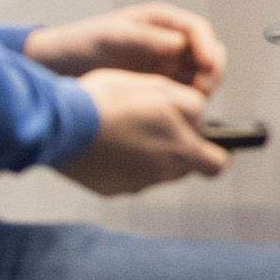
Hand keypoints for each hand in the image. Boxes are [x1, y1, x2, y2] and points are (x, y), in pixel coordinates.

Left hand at [28, 4, 224, 92]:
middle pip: (209, 55)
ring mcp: (168, 66)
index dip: (207, 48)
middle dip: (211, 72)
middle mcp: (171, 43)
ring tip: (188, 105)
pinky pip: (184, 96)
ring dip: (202, 90)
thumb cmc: (82, 43)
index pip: (199, 31)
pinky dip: (187, 104)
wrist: (58, 67)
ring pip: (201, 78)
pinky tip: (177, 115)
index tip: (205, 67)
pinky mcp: (160, 88)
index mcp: (163, 23)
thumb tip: (180, 45)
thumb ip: (146, 39)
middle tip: (201, 90)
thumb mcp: (112, 37)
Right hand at [63, 69, 229, 193]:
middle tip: (157, 124)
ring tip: (127, 128)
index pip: (217, 165)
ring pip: (153, 171)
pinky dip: (121, 162)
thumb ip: (192, 106)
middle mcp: (160, 176)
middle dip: (177, 148)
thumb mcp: (163, 90)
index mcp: (180, 152)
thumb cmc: (114, 102)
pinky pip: (124, 177)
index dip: (218, 152)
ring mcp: (132, 186)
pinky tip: (106, 142)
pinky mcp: (108, 189)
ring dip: (147, 154)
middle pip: (182, 167)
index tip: (211, 141)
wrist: (62, 123)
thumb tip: (198, 119)